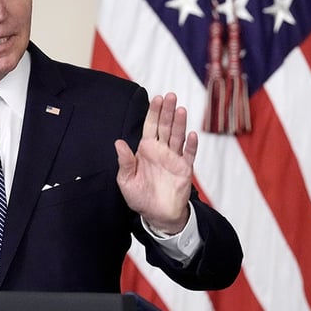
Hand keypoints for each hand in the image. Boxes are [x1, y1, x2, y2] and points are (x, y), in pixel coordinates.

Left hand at [115, 93, 196, 233]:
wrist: (157, 215)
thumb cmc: (140, 197)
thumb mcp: (126, 180)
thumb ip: (125, 161)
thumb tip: (118, 142)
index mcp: (146, 150)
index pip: (150, 126)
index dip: (153, 112)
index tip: (156, 98)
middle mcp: (161, 151)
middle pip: (165, 126)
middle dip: (167, 111)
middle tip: (169, 96)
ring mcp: (174, 158)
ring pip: (178, 136)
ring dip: (179, 123)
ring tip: (180, 109)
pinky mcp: (185, 169)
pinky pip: (189, 155)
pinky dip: (191, 145)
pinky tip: (192, 135)